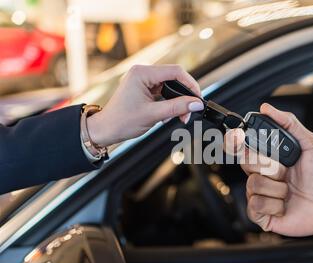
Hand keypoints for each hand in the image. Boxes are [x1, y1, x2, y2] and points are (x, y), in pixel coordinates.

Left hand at [87, 64, 203, 146]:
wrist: (105, 130)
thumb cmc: (121, 121)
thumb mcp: (154, 115)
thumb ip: (177, 107)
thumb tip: (196, 104)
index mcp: (142, 73)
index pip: (175, 72)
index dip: (190, 84)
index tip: (198, 99)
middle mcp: (143, 73)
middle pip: (174, 79)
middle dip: (184, 97)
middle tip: (188, 113)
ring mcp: (143, 81)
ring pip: (170, 87)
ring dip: (177, 103)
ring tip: (177, 117)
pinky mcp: (144, 89)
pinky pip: (163, 93)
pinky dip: (169, 105)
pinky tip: (167, 116)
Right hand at [225, 103, 312, 238]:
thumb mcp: (312, 144)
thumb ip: (290, 124)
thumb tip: (267, 108)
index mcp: (269, 157)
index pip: (243, 146)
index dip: (235, 141)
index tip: (236, 136)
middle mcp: (262, 174)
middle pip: (246, 163)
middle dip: (269, 166)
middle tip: (286, 171)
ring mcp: (261, 194)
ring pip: (253, 185)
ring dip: (277, 188)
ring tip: (290, 191)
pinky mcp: (261, 214)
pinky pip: (255, 205)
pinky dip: (274, 205)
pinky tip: (284, 205)